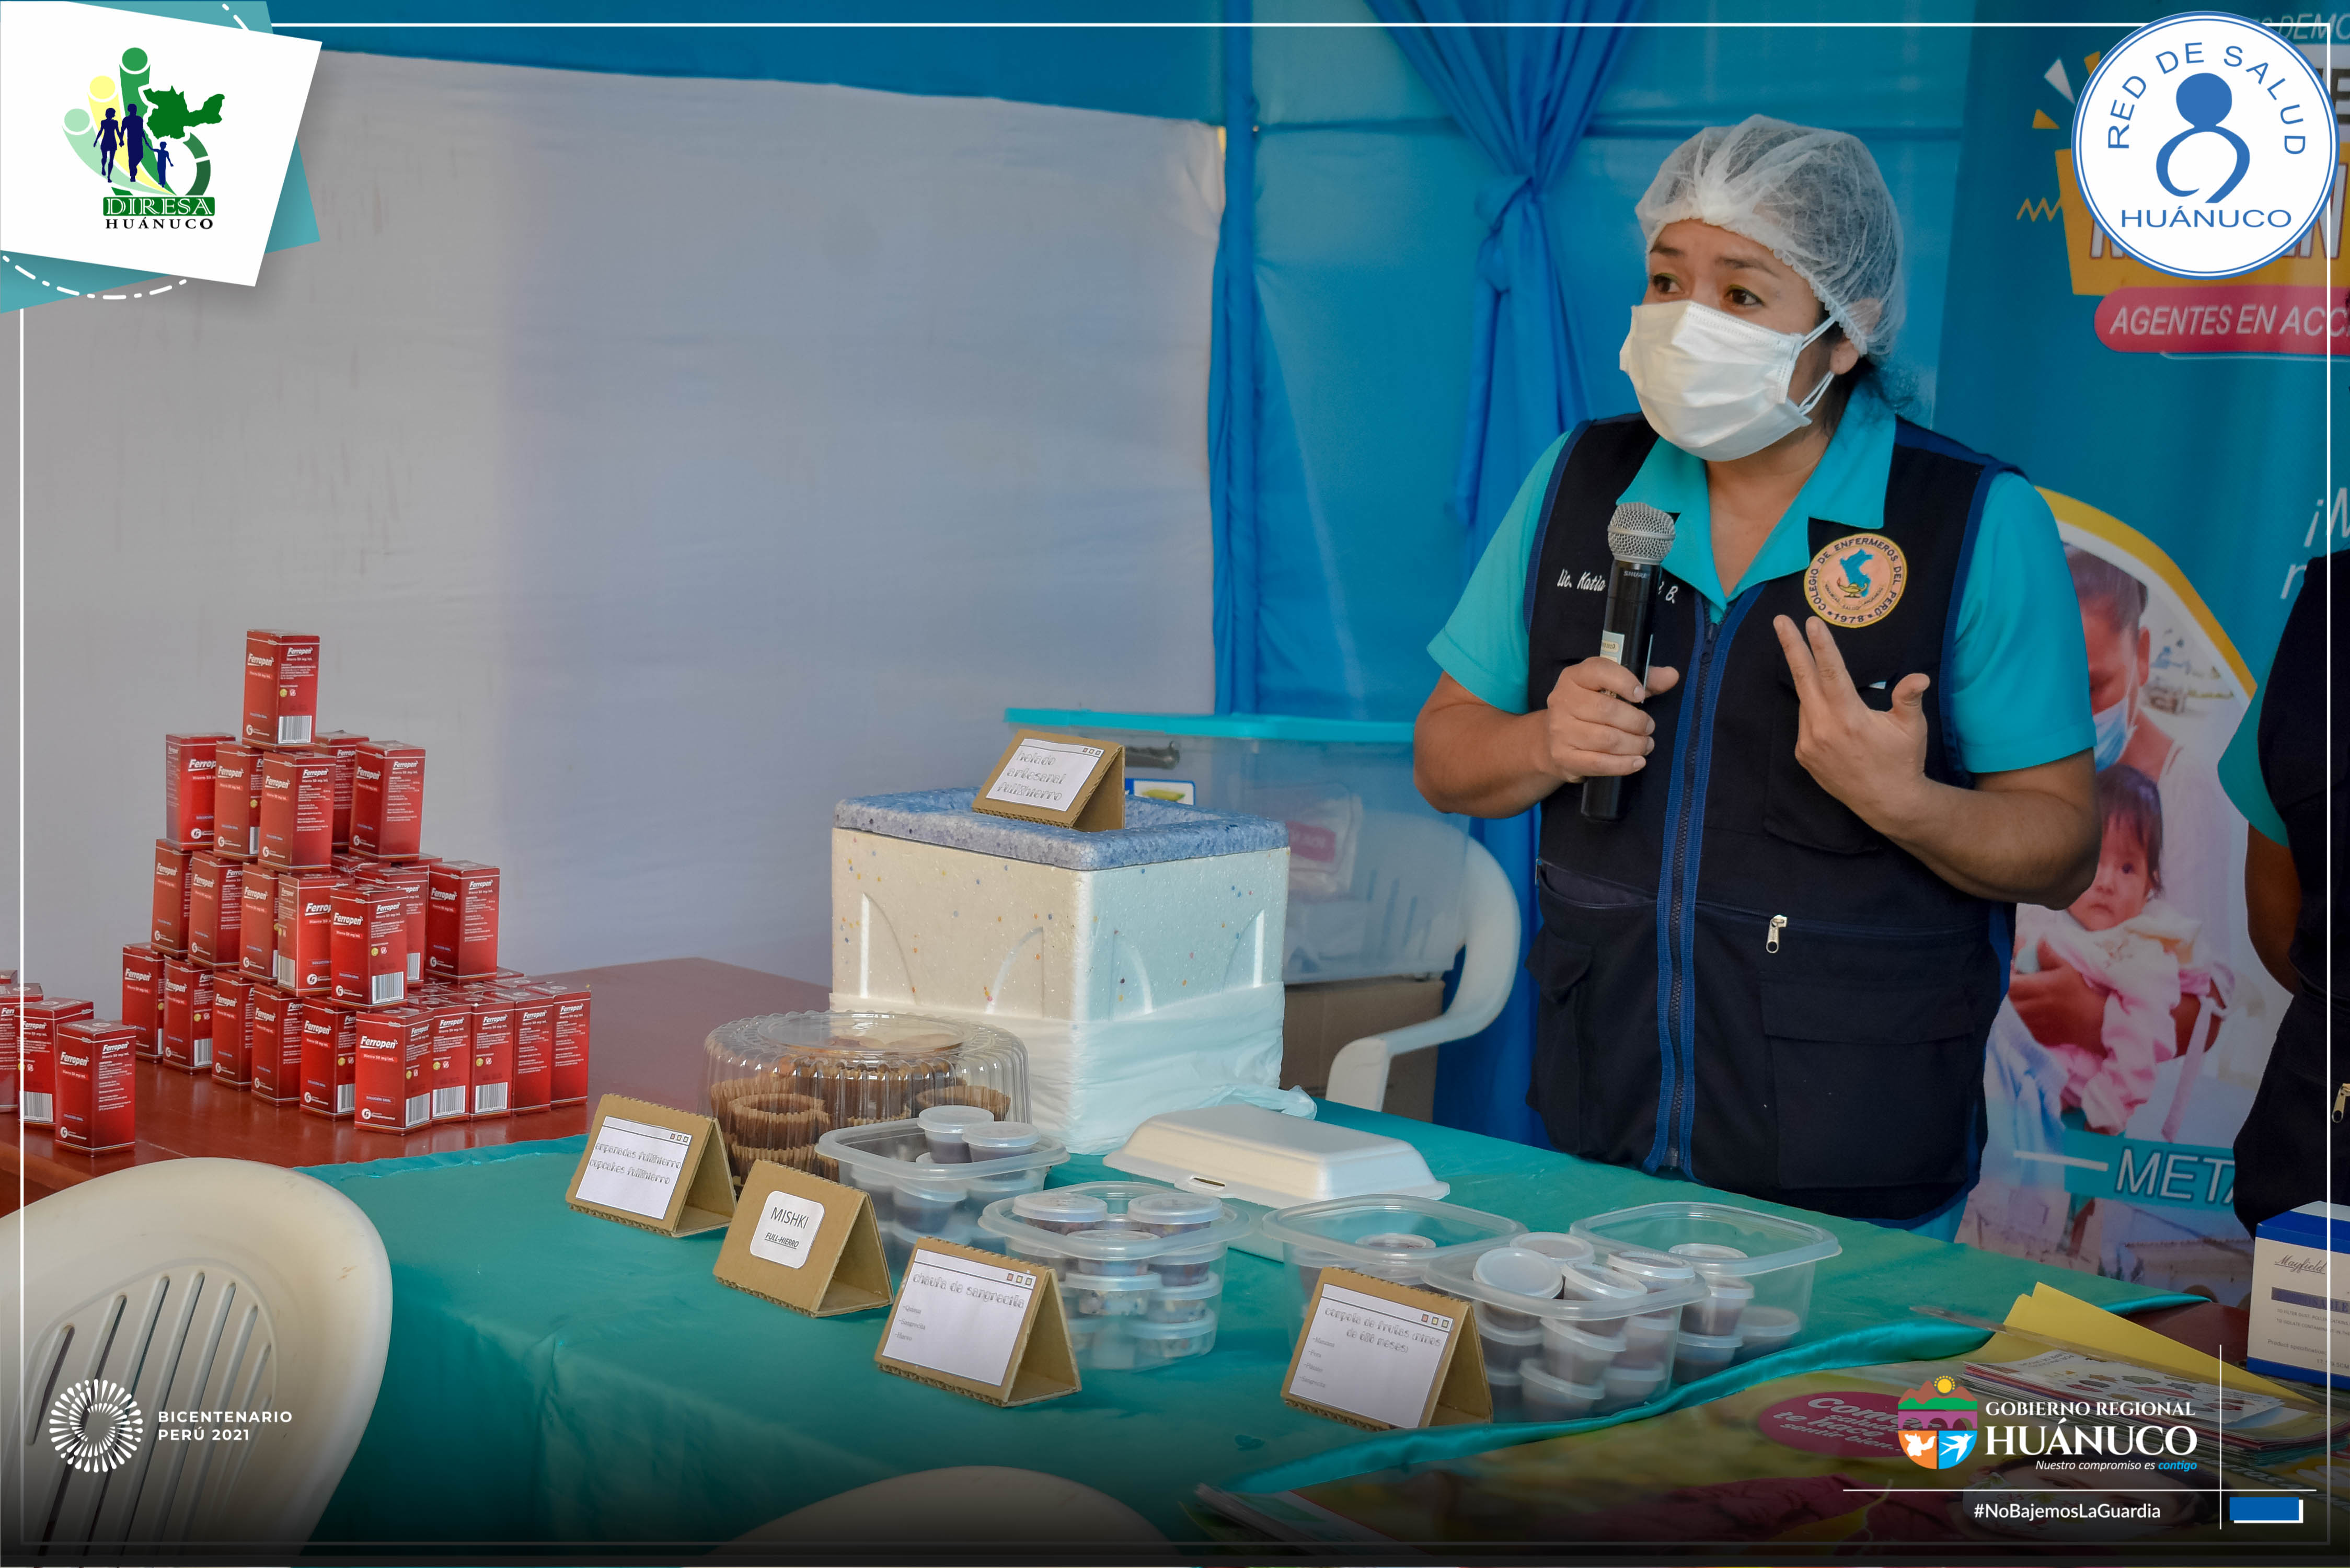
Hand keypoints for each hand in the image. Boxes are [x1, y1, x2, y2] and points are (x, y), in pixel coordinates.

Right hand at [1536, 657, 1681, 783]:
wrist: (1556, 739)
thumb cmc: (1593, 709)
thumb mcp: (1616, 688)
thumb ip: (1645, 680)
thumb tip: (1671, 675)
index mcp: (1574, 677)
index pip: (1599, 671)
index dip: (1624, 682)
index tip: (1641, 696)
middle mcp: (1562, 700)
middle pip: (1607, 710)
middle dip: (1637, 722)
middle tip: (1649, 728)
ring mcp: (1560, 730)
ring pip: (1606, 739)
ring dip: (1634, 744)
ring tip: (1646, 745)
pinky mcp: (1563, 756)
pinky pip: (1599, 763)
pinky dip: (1623, 764)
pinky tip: (1637, 762)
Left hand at [1773, 614, 1930, 831]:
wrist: (1887, 803)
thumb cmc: (1902, 761)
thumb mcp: (1912, 728)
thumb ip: (1908, 698)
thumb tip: (1918, 677)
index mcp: (1849, 718)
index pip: (1831, 672)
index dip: (1821, 645)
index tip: (1811, 622)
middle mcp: (1823, 729)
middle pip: (1803, 678)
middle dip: (1791, 646)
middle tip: (1780, 621)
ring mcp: (1809, 743)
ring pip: (1806, 702)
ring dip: (1813, 687)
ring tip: (1834, 691)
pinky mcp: (1803, 755)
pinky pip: (1805, 723)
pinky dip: (1814, 712)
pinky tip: (1832, 719)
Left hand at [2009, 942, 2106, 1049]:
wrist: (2092, 1023)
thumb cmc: (2078, 993)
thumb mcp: (2065, 968)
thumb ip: (2046, 954)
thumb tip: (2038, 938)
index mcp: (2028, 989)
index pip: (2001, 981)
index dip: (2003, 975)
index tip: (2011, 971)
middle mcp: (2022, 1008)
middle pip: (1999, 996)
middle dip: (2003, 988)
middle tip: (2016, 983)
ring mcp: (2023, 1024)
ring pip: (2004, 1012)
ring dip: (2008, 1003)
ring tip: (2021, 998)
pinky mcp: (2028, 1035)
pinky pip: (2014, 1026)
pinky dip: (2016, 1018)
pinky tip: (2027, 1012)